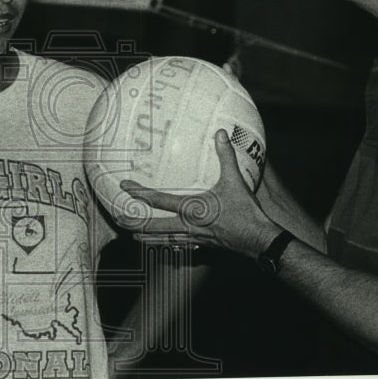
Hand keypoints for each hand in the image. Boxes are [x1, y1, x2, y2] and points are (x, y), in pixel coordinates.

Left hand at [121, 128, 281, 257]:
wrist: (259, 241)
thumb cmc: (246, 212)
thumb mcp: (235, 181)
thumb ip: (226, 156)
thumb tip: (221, 133)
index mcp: (191, 210)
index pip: (158, 201)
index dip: (138, 193)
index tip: (124, 186)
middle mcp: (187, 226)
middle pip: (152, 227)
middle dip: (133, 224)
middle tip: (117, 219)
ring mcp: (193, 239)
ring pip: (162, 240)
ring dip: (146, 237)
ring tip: (133, 235)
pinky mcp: (202, 246)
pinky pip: (178, 245)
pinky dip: (167, 243)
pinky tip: (165, 243)